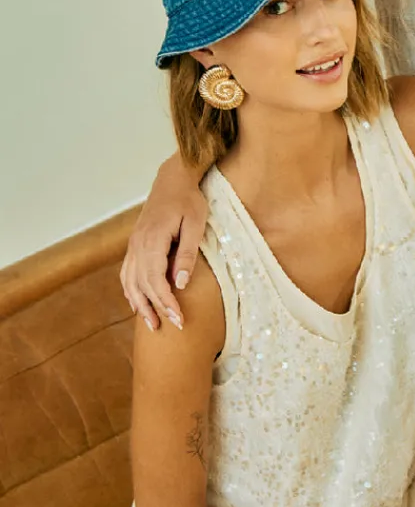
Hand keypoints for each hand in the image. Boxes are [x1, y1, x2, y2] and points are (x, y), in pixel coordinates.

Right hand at [120, 157, 207, 330]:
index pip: (156, 280)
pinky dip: (130, 291)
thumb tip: (181, 284)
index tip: (179, 319)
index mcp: (153, 240)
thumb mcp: (195, 225)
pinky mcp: (135, 244)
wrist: (173, 179)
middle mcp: (138, 244)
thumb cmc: (189, 200)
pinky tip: (137, 304)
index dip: (166, 303)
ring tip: (153, 324)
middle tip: (172, 327)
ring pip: (130, 282)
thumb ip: (187, 254)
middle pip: (142, 285)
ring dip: (140, 304)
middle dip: (156, 308)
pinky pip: (127, 273)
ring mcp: (133, 244)